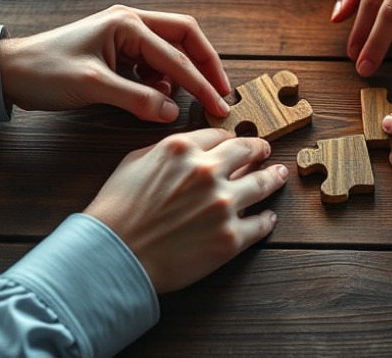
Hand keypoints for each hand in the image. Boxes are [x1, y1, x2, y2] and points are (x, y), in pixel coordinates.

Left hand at [0, 4, 231, 121]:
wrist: (8, 71)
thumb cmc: (44, 73)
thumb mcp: (93, 87)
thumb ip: (137, 99)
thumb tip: (172, 112)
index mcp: (127, 23)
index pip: (177, 55)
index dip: (201, 82)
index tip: (219, 105)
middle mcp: (130, 22)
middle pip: (185, 38)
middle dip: (206, 65)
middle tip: (221, 92)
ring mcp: (124, 35)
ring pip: (171, 49)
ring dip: (184, 72)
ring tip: (190, 98)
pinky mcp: (117, 50)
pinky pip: (153, 61)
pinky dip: (163, 78)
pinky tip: (158, 96)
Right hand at [84, 128, 287, 292]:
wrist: (113, 256)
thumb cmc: (116, 211)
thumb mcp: (134, 163)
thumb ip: (165, 150)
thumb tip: (190, 151)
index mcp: (181, 149)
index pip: (220, 135)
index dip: (230, 139)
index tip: (236, 142)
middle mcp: (207, 171)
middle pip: (248, 151)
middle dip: (259, 149)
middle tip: (265, 152)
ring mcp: (222, 204)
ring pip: (262, 184)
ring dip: (273, 178)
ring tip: (279, 176)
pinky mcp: (230, 237)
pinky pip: (260, 224)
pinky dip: (267, 219)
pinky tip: (269, 217)